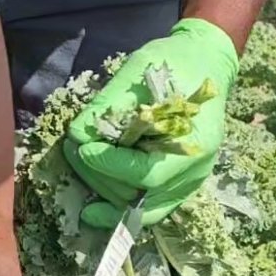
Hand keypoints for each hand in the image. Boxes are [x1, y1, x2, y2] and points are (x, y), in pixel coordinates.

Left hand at [65, 18, 237, 228]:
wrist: (204, 65)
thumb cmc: (174, 64)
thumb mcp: (139, 72)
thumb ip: (109, 104)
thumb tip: (77, 135)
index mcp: (195, 144)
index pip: (146, 172)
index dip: (109, 165)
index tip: (82, 148)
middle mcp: (195, 172)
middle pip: (140, 196)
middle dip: (99, 177)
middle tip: (72, 150)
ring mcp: (188, 184)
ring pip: (141, 212)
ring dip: (104, 193)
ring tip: (80, 163)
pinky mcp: (177, 187)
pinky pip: (147, 209)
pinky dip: (119, 210)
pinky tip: (93, 208)